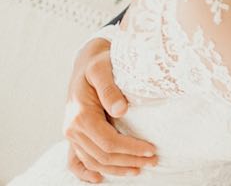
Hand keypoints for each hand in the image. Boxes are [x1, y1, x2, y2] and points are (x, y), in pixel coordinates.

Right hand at [64, 38, 156, 181]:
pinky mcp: (74, 135)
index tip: (152, 149)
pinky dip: (86, 173)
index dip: (131, 149)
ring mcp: (72, 134)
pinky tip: (100, 179)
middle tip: (154, 160)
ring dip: (116, 169)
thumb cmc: (98, 64)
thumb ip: (110, 89)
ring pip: (93, 162)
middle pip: (103, 156)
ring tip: (139, 169)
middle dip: (130, 161)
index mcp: (81, 115)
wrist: (86, 62)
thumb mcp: (103, 69)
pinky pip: (75, 161)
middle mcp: (73, 128)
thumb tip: (121, 110)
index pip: (109, 142)